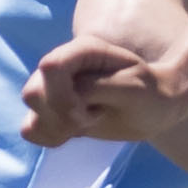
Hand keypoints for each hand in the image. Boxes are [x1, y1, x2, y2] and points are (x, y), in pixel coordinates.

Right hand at [22, 33, 187, 148]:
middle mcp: (62, 66)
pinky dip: (51, 137)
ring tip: (88, 121)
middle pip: (32, 93)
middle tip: (92, 117)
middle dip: (61, 116)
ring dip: (58, 128)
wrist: (156, 107)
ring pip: (31, 114)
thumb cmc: (149, 93)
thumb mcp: (131, 88)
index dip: (63, 98)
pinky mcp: (51, 110)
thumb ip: (93, 88)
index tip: (90, 113)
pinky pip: (31, 130)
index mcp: (83, 50)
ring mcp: (53, 88)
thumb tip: (66, 98)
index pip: (50, 67)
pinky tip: (76, 132)